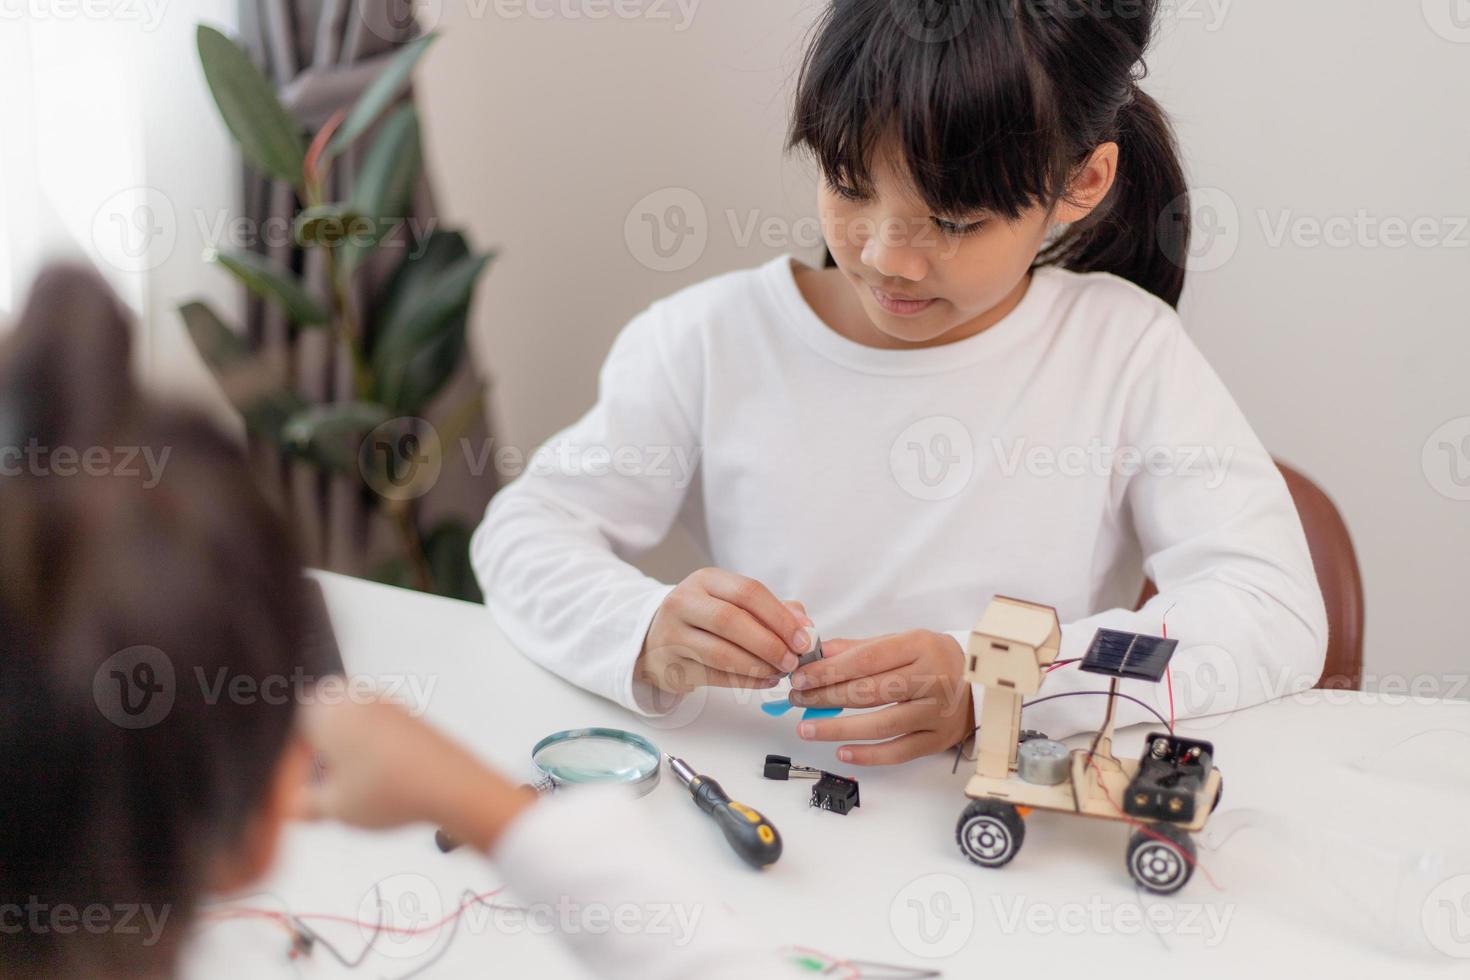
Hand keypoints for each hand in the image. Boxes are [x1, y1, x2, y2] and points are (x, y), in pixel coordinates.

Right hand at [296, 694, 535, 851]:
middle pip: (318, 720)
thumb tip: (296, 804)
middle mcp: (355, 697)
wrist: (451, 786)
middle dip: (314, 752)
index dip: (288, 760)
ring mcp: (384, 702)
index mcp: (326, 708)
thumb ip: (303, 805)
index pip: (287, 725)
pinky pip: (375, 728)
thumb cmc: (396, 788)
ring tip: (349, 788)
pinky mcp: (408, 714)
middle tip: (318, 785)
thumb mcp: (333, 808)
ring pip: (347, 723)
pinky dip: (368, 750)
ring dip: (342, 751)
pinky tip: (376, 781)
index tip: (294, 784)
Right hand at [635, 567, 814, 693]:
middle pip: (731, 620)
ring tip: (780, 673)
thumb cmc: (705, 619)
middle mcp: (684, 602)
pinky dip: (745, 682)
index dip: (779, 616)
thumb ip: (771, 609)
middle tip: (793, 660)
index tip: (802, 638)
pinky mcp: (670, 666)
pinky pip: (714, 676)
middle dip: (769, 643)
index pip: (748, 592)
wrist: (654, 639)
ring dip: (757, 666)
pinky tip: (764, 681)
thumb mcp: (732, 602)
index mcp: (705, 580)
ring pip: (720, 653)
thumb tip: (806, 625)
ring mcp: (672, 634)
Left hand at [788, 630, 973, 764]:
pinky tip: (841, 751)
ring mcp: (936, 712)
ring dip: (838, 728)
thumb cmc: (933, 659)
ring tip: (808, 728)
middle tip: (798, 700)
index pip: (866, 660)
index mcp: (920, 646)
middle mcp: (932, 678)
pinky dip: (868, 754)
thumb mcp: (902, 642)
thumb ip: (860, 649)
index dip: (828, 670)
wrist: (981, 683)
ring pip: (880, 724)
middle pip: (869, 692)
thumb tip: (819, 655)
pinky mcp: (938, 739)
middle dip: (826, 697)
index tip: (801, 677)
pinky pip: (898, 751)